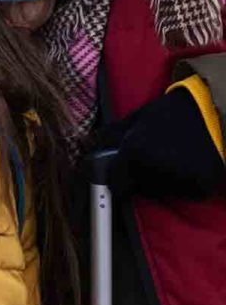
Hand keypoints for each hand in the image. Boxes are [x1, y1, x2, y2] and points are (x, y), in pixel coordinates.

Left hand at [97, 87, 224, 199]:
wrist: (211, 112)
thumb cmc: (170, 113)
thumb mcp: (137, 118)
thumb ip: (112, 135)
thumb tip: (93, 146)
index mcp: (133, 154)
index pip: (116, 184)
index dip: (118, 179)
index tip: (123, 174)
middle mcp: (153, 171)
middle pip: (138, 187)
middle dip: (140, 177)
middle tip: (153, 156)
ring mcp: (177, 182)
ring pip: (160, 190)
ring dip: (161, 179)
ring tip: (171, 157)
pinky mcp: (199, 189)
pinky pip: (182, 192)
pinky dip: (182, 183)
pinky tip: (186, 164)